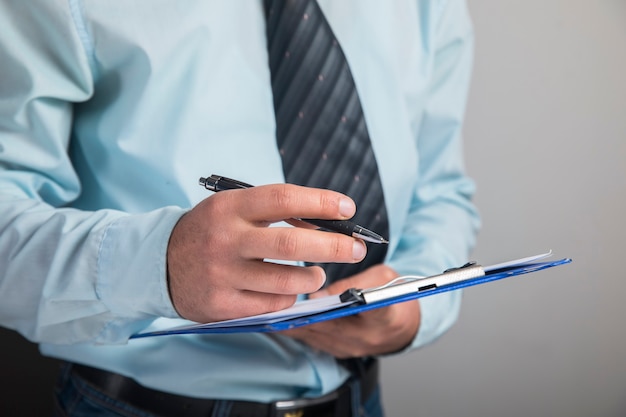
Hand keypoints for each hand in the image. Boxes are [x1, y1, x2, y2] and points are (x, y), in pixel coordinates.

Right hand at [166, 184, 367, 322]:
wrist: (159, 263)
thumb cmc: (210, 231)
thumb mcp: (232, 209)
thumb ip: (272, 212)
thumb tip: (326, 223)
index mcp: (229, 207)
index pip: (283, 199)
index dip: (321, 202)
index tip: (348, 208)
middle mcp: (225, 239)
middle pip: (293, 243)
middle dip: (335, 246)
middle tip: (357, 248)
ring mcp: (222, 274)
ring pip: (287, 279)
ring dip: (314, 277)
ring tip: (319, 274)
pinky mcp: (222, 304)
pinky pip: (272, 303)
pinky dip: (290, 295)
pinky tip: (289, 289)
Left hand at [282, 264, 420, 357]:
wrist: (403, 326)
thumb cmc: (393, 297)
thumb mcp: (384, 277)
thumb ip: (356, 282)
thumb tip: (322, 294)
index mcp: (387, 315)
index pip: (375, 308)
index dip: (356, 301)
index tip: (338, 295)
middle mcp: (370, 337)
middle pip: (334, 326)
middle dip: (307, 315)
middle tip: (283, 305)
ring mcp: (354, 349)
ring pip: (320, 337)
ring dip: (297, 325)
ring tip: (274, 313)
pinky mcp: (341, 353)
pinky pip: (316, 342)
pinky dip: (301, 331)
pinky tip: (284, 321)